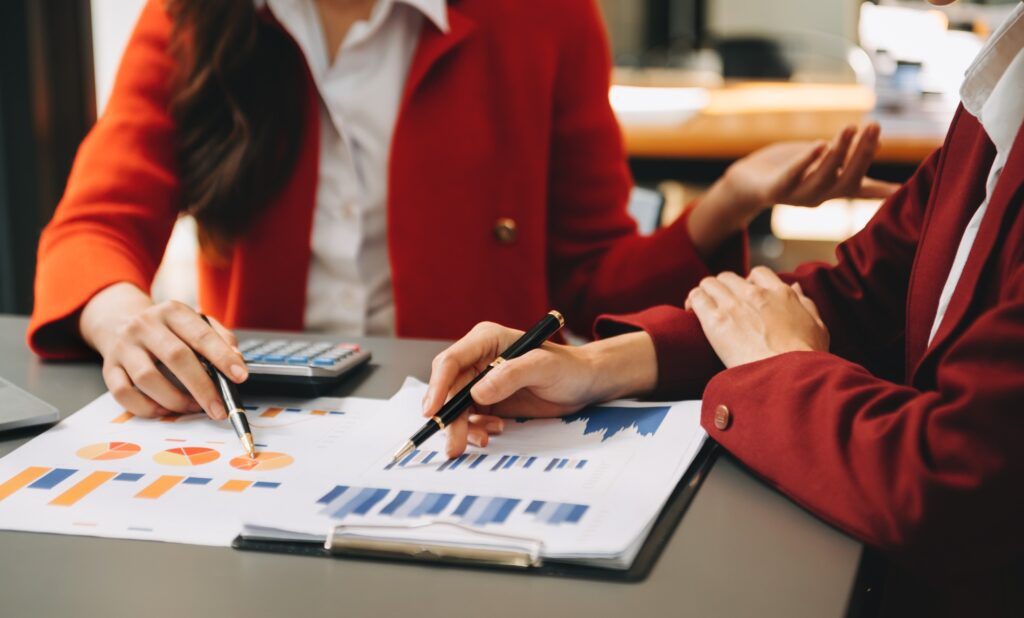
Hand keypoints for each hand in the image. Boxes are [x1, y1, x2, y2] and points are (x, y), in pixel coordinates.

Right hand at [79, 282, 246, 419]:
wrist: (121, 322)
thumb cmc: (169, 329)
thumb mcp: (197, 322)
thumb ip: (220, 338)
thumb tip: (236, 360)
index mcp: (172, 311)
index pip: (201, 335)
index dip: (222, 357)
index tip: (239, 377)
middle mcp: (145, 325)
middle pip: (176, 358)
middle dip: (202, 387)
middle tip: (219, 408)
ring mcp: (124, 346)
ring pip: (147, 378)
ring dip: (175, 400)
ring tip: (193, 407)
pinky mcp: (109, 368)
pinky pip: (124, 393)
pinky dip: (147, 408)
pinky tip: (165, 410)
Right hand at [423, 322, 657, 457]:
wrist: (584, 384)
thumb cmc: (569, 368)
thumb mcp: (544, 367)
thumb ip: (511, 375)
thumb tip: (478, 392)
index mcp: (486, 340)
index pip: (451, 361)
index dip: (437, 386)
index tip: (432, 411)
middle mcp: (478, 359)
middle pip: (448, 389)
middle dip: (448, 417)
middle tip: (453, 444)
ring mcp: (480, 381)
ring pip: (455, 407)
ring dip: (462, 427)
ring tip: (484, 439)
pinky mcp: (487, 401)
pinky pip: (469, 418)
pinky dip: (475, 429)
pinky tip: (494, 431)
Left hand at [685, 267, 829, 367]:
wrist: (787, 376)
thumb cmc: (806, 358)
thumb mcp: (818, 326)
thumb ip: (806, 302)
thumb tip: (795, 287)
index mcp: (781, 293)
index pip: (758, 273)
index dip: (749, 282)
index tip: (745, 294)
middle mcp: (755, 294)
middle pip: (729, 277)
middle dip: (724, 288)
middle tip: (722, 304)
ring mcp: (733, 305)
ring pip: (710, 283)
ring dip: (706, 292)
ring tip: (703, 306)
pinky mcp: (715, 321)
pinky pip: (697, 297)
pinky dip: (693, 301)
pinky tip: (691, 310)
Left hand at [723, 123, 896, 211]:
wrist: (744, 184)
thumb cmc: (785, 171)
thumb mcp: (821, 162)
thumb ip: (847, 158)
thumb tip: (880, 144)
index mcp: (831, 189)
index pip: (862, 189)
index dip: (884, 189)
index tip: (907, 187)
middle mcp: (818, 196)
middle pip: (847, 179)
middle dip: (862, 154)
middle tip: (875, 126)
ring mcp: (796, 195)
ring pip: (823, 177)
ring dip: (839, 152)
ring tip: (851, 127)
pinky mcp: (774, 190)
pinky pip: (792, 177)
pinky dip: (806, 161)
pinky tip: (819, 144)